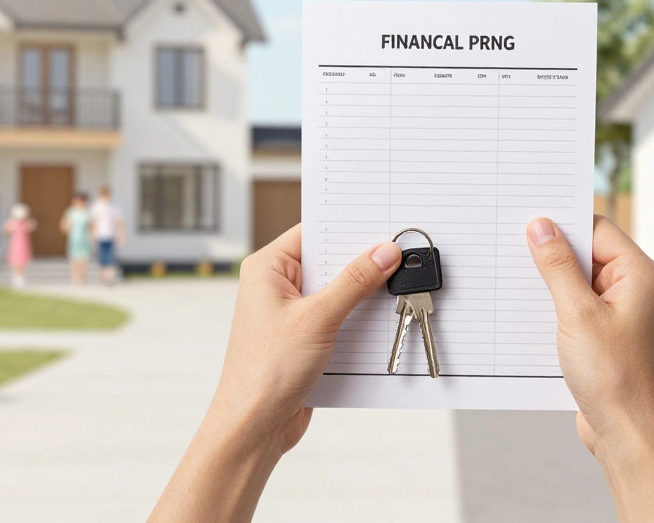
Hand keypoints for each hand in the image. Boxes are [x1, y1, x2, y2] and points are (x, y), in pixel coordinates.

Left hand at [210, 224, 401, 453]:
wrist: (254, 427)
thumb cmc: (266, 372)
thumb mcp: (318, 318)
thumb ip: (354, 282)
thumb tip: (383, 253)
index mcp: (268, 268)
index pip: (314, 232)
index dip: (349, 228)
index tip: (384, 226)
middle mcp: (277, 286)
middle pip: (329, 261)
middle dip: (363, 262)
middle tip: (399, 257)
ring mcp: (292, 313)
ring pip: (338, 291)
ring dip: (364, 295)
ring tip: (397, 287)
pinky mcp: (305, 338)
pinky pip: (339, 318)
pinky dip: (359, 319)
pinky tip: (383, 321)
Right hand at [525, 215, 653, 521]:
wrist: (624, 431)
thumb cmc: (614, 378)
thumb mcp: (577, 314)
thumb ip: (557, 266)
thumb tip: (541, 227)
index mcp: (638, 273)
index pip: (596, 227)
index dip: (562, 223)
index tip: (528, 221)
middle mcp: (632, 287)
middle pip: (586, 250)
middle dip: (551, 252)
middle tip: (516, 249)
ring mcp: (619, 310)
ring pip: (576, 278)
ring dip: (550, 281)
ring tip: (521, 285)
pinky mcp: (603, 331)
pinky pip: (575, 303)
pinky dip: (554, 304)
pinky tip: (531, 312)